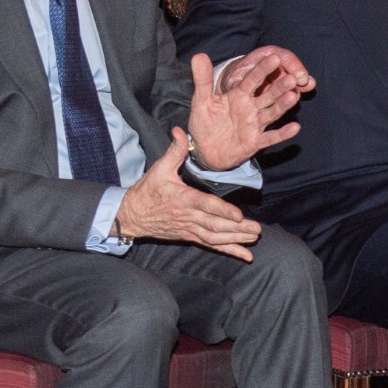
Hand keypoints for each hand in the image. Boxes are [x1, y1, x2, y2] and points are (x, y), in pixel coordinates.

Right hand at [114, 129, 263, 261]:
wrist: (131, 216)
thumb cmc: (146, 191)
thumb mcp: (159, 168)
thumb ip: (174, 151)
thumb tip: (181, 131)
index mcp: (184, 199)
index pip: (206, 206)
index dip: (223, 211)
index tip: (238, 215)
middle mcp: (188, 217)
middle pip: (215, 225)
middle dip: (237, 229)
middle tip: (257, 229)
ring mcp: (190, 229)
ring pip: (215, 237)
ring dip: (236, 240)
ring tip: (254, 238)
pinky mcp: (190, 237)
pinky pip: (211, 245)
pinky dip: (229, 250)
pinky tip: (245, 256)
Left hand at [185, 48, 312, 170]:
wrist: (205, 150)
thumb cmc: (205, 123)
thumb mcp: (202, 100)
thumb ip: (202, 79)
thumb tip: (199, 55)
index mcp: (239, 95)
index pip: (252, 79)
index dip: (262, 69)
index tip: (275, 57)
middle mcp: (251, 108)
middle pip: (268, 95)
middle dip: (280, 86)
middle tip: (293, 77)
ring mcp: (255, 124)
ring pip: (272, 113)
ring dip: (282, 105)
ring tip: (293, 96)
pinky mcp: (255, 141)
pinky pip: (271, 137)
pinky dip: (282, 134)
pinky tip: (295, 128)